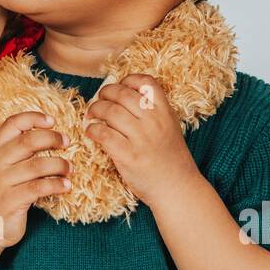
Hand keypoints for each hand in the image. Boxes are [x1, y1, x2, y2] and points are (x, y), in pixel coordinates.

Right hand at [0, 111, 70, 248]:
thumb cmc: (1, 193)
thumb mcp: (2, 168)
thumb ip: (18, 152)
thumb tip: (51, 134)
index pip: (12, 124)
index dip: (33, 118)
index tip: (52, 120)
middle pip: (28, 141)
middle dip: (52, 138)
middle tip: (67, 142)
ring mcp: (2, 182)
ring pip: (37, 165)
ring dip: (59, 164)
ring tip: (70, 169)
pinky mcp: (10, 201)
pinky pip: (39, 188)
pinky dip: (56, 184)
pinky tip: (66, 186)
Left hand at [84, 74, 197, 205]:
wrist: (177, 188)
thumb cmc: (170, 158)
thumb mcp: (170, 127)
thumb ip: (152, 112)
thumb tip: (122, 97)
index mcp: (165, 112)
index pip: (145, 82)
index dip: (128, 80)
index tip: (119, 86)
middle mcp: (154, 121)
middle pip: (122, 94)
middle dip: (105, 93)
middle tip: (99, 99)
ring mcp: (141, 138)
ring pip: (109, 111)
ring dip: (95, 110)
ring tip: (91, 115)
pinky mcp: (128, 156)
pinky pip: (103, 134)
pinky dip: (93, 130)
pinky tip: (91, 132)